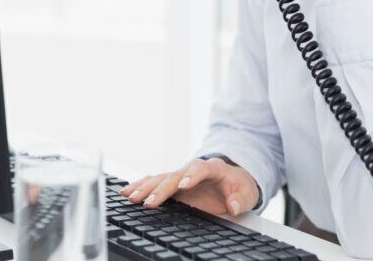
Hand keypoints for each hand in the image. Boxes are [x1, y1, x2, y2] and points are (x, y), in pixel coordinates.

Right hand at [119, 157, 259, 216]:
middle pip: (174, 175)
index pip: (201, 169)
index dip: (192, 176)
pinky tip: (126, 191)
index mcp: (212, 167)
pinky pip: (154, 183)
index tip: (184, 185)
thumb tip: (233, 206)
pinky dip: (140, 186)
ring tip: (130, 196)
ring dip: (145, 187)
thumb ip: (240, 200)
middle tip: (150, 201)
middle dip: (161, 188)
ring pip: (160, 178)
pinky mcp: (172, 184)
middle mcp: (192, 169)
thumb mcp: (246, 194)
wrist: (232, 180)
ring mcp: (180, 175)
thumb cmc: (238, 186)